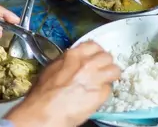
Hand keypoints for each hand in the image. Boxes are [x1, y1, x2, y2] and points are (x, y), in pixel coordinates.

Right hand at [5, 42, 120, 126]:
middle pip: (107, 56)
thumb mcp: (52, 69)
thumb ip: (67, 62)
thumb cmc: (42, 94)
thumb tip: (73, 62)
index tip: (95, 58)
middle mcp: (87, 64)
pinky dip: (104, 93)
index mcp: (74, 55)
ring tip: (104, 82)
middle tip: (101, 71)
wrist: (44, 112)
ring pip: (115, 70)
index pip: (94, 45)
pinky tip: (96, 96)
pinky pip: (109, 89)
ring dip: (111, 76)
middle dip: (105, 64)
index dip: (96, 53)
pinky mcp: (101, 94)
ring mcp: (96, 78)